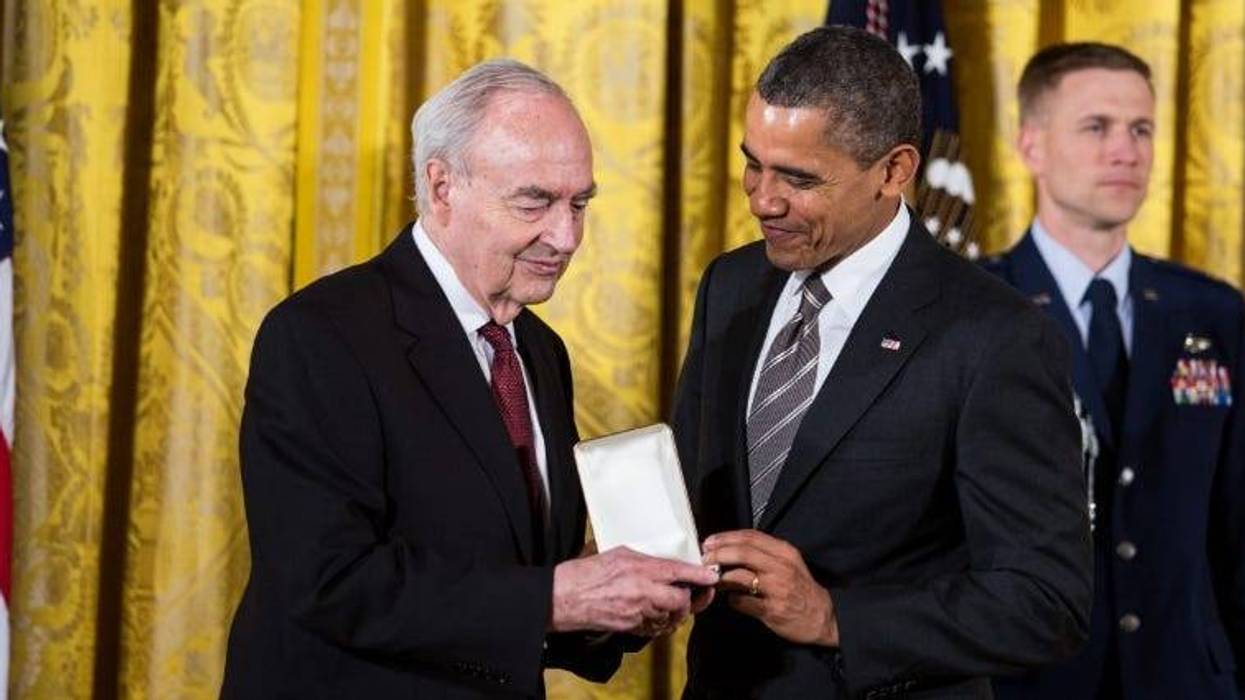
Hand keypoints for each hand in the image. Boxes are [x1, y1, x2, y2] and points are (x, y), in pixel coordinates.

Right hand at [551, 546, 719, 634]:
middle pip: (681, 601)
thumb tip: (663, 563)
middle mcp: (642, 591)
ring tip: (666, 604)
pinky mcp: (630, 627)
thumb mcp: (618, 554)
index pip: (679, 572)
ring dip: (672, 613)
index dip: (699, 575)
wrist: (563, 597)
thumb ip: (644, 559)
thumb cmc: (586, 573)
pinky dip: (658, 623)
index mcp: (640, 568)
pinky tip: (652, 614)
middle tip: (687, 594)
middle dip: (688, 600)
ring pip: (669, 617)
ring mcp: (637, 612)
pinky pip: (654, 628)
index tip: (711, 576)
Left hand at [702, 530, 837, 645]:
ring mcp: (777, 589)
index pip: (750, 536)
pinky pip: (742, 602)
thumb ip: (764, 553)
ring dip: (721, 578)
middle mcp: (781, 567)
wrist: (823, 616)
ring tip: (715, 580)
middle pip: (742, 553)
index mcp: (784, 552)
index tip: (709, 542)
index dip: (725, 538)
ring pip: (739, 577)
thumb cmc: (800, 587)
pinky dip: (732, 599)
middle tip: (705, 559)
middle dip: (718, 554)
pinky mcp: (772, 610)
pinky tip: (733, 599)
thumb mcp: (788, 562)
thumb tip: (730, 547)